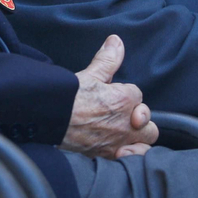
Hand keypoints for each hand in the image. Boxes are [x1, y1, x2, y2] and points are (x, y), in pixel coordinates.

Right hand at [59, 35, 158, 159]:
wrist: (49, 118)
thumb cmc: (68, 96)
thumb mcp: (90, 74)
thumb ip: (108, 59)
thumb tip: (116, 41)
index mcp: (125, 98)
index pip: (136, 94)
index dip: (124, 94)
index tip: (109, 95)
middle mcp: (127, 121)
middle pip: (148, 120)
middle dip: (140, 116)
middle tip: (124, 114)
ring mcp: (119, 140)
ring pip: (146, 140)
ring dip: (139, 136)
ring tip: (127, 132)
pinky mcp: (108, 154)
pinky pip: (132, 157)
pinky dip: (130, 154)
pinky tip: (122, 149)